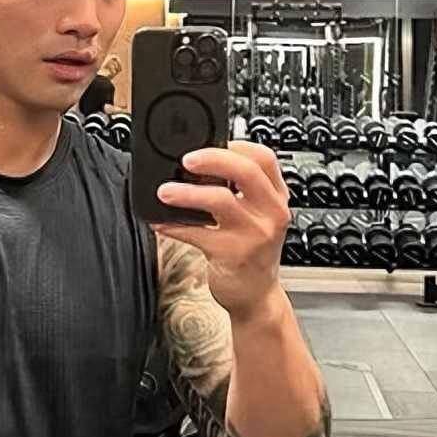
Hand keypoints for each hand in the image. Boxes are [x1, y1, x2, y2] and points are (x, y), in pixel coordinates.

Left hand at [152, 141, 290, 322]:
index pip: (264, 158)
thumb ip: (238, 190)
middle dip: (212, 159)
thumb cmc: (251, 251)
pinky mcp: (234, 255)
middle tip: (186, 160)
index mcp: (276, 197)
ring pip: (221, 201)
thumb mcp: (256, 216)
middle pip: (246, 171)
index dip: (236, 144)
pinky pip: (199, 234)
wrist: (256, 296)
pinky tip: (161, 222)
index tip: (210, 141)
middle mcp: (271, 212)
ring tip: (164, 191)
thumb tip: (198, 162)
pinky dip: (175, 226)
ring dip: (187, 193)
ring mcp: (254, 234)